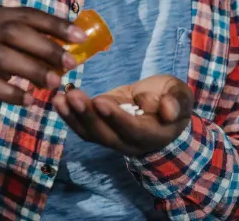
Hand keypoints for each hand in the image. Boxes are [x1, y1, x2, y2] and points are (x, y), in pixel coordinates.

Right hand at [0, 7, 86, 121]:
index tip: (80, 37)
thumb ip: (22, 43)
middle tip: (70, 64)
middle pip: (13, 31)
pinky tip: (28, 100)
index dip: (54, 24)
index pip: (25, 14)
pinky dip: (9, 92)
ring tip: (53, 84)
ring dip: (31, 69)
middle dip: (46, 46)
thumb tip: (65, 51)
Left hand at [53, 75, 193, 156]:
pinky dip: (68, 115)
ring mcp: (112, 138)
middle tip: (73, 95)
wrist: (161, 110)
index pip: (133, 130)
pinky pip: (82, 127)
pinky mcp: (99, 128)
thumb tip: (168, 111)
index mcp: (153, 134)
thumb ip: (177, 102)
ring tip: (60, 97)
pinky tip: (58, 100)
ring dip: (73, 116)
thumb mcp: (181, 95)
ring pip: (90, 133)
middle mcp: (129, 142)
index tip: (101, 101)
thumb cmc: (172, 100)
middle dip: (87, 116)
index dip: (116, 118)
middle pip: (105, 135)